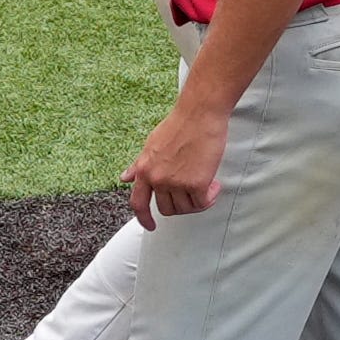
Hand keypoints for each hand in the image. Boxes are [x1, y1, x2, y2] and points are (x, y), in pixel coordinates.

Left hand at [125, 88, 226, 222]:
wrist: (199, 114)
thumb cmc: (179, 124)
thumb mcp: (151, 145)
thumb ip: (139, 165)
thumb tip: (125, 178)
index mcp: (144, 170)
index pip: (138, 203)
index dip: (143, 218)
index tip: (150, 225)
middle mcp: (158, 179)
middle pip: (166, 209)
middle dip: (180, 205)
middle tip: (191, 194)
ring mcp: (176, 183)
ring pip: (186, 208)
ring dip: (197, 201)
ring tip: (205, 186)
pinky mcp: (196, 183)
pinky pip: (203, 203)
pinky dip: (210, 197)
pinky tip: (214, 185)